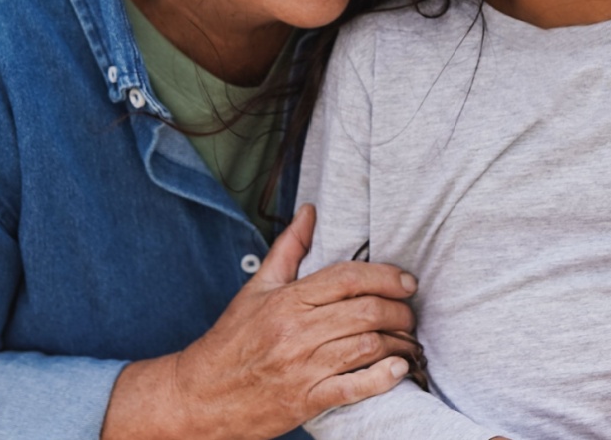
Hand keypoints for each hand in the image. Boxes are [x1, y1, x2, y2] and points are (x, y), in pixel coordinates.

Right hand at [102, 204, 418, 439]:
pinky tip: (397, 370)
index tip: (408, 282)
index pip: (348, 278)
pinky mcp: (306, 400)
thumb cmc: (231, 341)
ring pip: (367, 346)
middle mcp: (297, 331)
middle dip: (400, 312)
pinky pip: (354, 388)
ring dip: (398, 343)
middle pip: (365, 311)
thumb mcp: (256, 289)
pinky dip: (382, 379)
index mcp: (287, 300)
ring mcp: (303, 367)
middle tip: (410, 314)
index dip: (386, 276)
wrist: (200, 396)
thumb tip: (309, 211)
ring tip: (408, 341)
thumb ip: (288, 249)